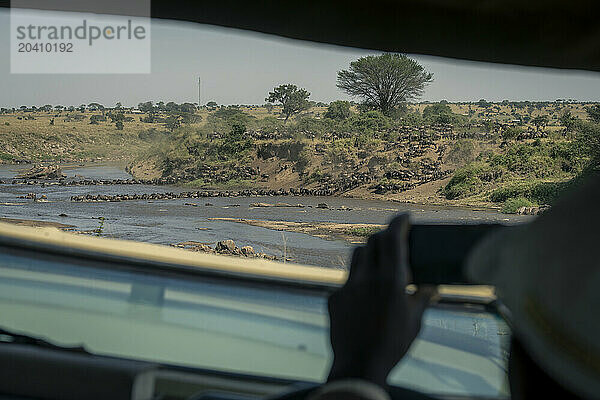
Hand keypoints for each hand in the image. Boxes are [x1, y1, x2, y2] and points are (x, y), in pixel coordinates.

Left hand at [327, 214, 435, 387]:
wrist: (358, 366)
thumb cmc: (392, 344)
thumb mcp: (415, 321)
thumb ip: (422, 298)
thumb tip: (431, 286)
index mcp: (390, 281)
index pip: (392, 239)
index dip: (398, 222)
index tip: (405, 216)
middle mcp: (366, 278)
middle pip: (372, 242)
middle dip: (385, 237)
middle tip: (395, 242)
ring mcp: (347, 287)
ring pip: (356, 256)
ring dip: (369, 254)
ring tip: (380, 266)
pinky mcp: (334, 298)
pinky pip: (346, 280)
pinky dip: (358, 280)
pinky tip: (365, 296)